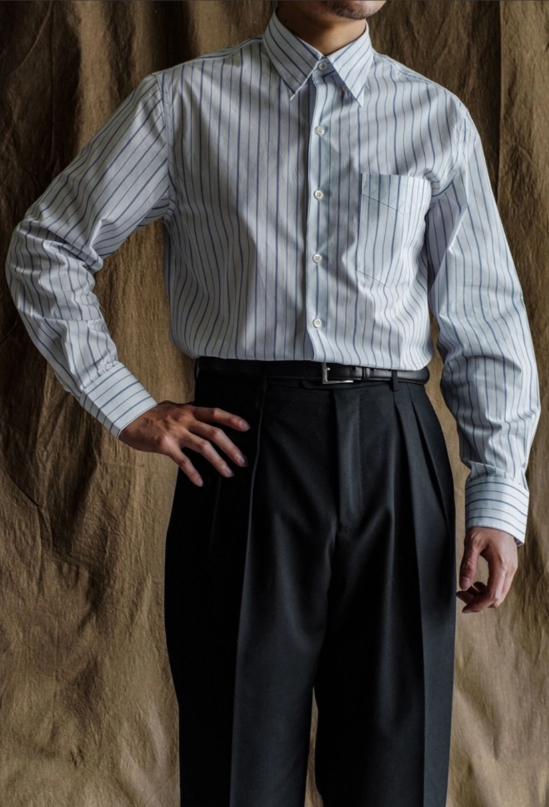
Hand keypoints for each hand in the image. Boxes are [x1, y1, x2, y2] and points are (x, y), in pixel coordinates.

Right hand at [118, 400, 249, 485]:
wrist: (128, 417)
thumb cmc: (152, 415)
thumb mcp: (174, 408)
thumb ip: (189, 413)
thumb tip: (205, 418)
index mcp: (189, 410)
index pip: (215, 413)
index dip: (232, 419)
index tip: (246, 428)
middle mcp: (185, 420)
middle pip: (214, 432)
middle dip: (231, 447)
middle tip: (242, 460)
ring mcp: (176, 432)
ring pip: (204, 447)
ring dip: (218, 461)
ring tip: (228, 473)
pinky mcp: (165, 445)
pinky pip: (183, 461)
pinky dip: (193, 472)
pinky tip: (200, 482)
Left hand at [456, 527, 518, 613]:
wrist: (499, 517)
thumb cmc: (485, 527)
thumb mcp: (472, 543)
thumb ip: (468, 565)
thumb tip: (462, 585)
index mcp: (500, 565)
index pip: (492, 595)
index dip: (478, 605)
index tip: (464, 608)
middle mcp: (509, 570)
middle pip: (497, 599)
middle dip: (478, 601)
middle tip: (461, 594)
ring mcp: (511, 570)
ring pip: (499, 594)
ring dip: (483, 596)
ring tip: (467, 588)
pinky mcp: (510, 568)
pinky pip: (501, 587)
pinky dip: (488, 590)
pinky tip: (477, 583)